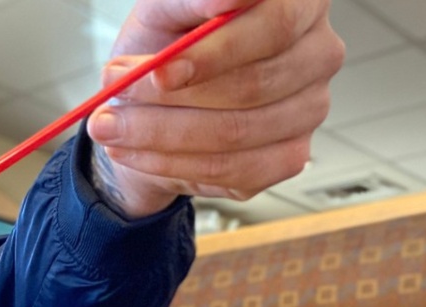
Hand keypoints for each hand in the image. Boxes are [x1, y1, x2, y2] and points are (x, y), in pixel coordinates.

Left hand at [86, 0, 344, 217]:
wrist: (154, 96)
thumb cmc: (169, 41)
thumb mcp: (165, 9)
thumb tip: (221, 1)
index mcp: (299, 4)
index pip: (275, 26)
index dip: (216, 53)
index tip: (160, 70)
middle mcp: (318, 55)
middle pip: (253, 86)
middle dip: (169, 97)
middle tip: (113, 95)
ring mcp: (309, 110)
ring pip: (234, 134)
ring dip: (157, 134)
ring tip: (107, 124)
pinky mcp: (288, 157)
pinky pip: (229, 171)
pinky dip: (168, 164)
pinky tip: (132, 149)